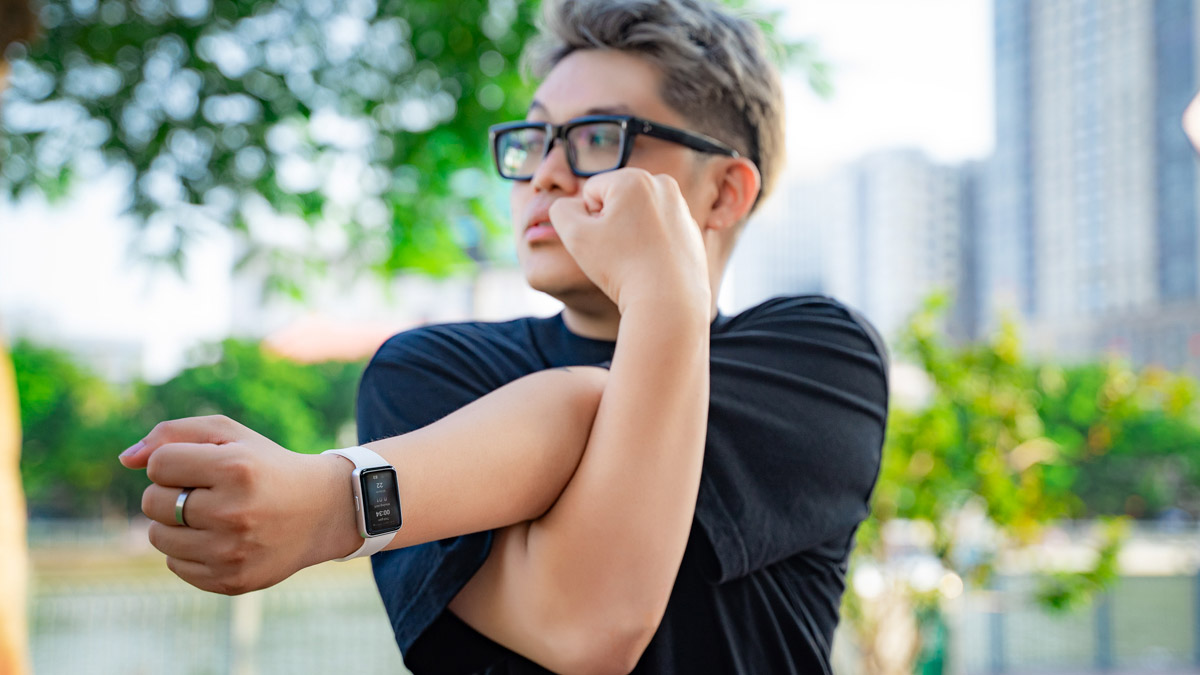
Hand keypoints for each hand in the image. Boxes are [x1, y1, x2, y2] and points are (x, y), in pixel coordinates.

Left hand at [119, 415, 358, 594]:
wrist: (322, 511)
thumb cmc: (265, 466)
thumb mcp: (229, 436)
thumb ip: (172, 434)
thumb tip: (124, 460)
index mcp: (236, 469)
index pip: (159, 465)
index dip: (176, 462)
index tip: (203, 466)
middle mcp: (234, 512)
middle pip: (152, 502)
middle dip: (172, 492)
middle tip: (207, 491)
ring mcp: (232, 552)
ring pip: (158, 537)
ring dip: (175, 523)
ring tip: (211, 515)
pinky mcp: (231, 580)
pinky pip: (175, 565)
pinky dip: (189, 551)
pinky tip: (219, 539)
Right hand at [549, 168, 710, 315]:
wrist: (669, 302)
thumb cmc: (620, 267)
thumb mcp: (574, 236)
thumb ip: (561, 209)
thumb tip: (572, 204)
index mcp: (635, 178)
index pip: (591, 192)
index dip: (588, 220)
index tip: (605, 242)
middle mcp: (663, 185)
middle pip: (616, 201)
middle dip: (610, 223)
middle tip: (619, 252)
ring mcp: (681, 208)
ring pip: (636, 216)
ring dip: (629, 234)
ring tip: (635, 259)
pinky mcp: (690, 230)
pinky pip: (658, 232)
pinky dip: (651, 245)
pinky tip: (653, 265)